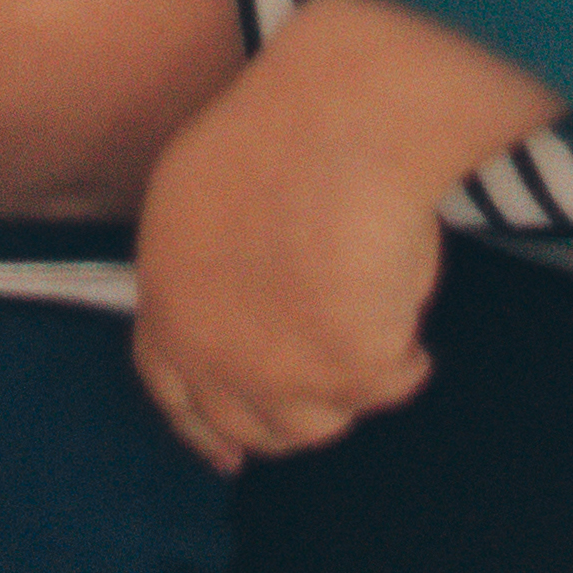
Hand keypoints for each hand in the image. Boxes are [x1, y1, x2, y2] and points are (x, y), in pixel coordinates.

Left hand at [129, 0, 560, 476]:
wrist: (339, 121)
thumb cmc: (280, 129)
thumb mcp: (194, 193)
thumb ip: (200, 268)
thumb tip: (233, 308)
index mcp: (166, 298)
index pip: (171, 390)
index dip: (202, 427)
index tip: (229, 452)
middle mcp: (211, 351)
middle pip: (254, 426)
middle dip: (295, 410)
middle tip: (334, 370)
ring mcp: (278, 372)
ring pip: (324, 420)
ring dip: (351, 381)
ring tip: (371, 310)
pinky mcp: (349, 373)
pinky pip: (393, 382)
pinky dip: (406, 354)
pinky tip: (404, 296)